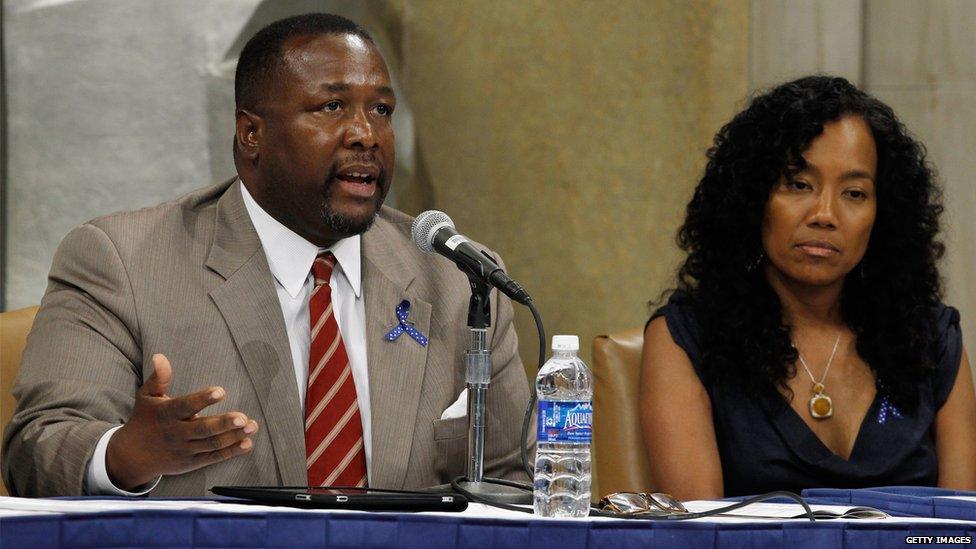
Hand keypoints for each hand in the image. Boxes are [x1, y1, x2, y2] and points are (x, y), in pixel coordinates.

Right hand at [105, 354, 258, 489]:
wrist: (132, 456)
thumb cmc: (145, 418)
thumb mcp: (146, 396)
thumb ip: (158, 378)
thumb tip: (160, 356)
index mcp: (166, 414)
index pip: (185, 406)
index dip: (202, 399)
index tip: (221, 391)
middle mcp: (176, 433)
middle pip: (202, 429)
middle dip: (224, 424)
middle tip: (243, 418)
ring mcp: (185, 450)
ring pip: (211, 444)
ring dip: (234, 436)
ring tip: (252, 426)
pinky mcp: (192, 462)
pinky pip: (213, 457)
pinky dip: (231, 451)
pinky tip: (248, 443)